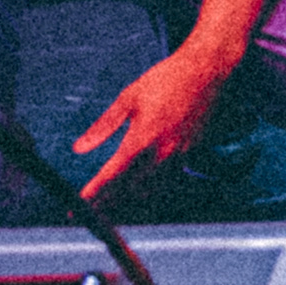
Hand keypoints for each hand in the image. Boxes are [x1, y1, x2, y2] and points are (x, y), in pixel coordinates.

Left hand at [73, 41, 240, 202]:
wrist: (207, 70)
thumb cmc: (165, 79)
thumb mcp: (129, 97)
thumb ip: (104, 126)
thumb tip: (78, 149)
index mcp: (143, 138)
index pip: (113, 175)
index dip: (95, 192)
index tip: (79, 204)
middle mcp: (162, 152)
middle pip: (129, 190)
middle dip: (107, 204)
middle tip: (87, 214)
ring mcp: (179, 155)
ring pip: (149, 191)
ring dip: (128, 201)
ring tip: (108, 208)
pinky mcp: (191, 153)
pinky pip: (166, 181)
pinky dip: (149, 190)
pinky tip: (138, 191)